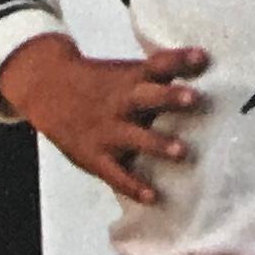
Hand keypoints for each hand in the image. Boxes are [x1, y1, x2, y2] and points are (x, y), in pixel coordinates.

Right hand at [0, 32, 208, 202]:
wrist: (47, 89)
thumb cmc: (102, 84)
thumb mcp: (126, 73)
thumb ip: (161, 75)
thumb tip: (207, 65)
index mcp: (131, 79)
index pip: (158, 65)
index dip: (179, 61)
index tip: (203, 57)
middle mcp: (121, 102)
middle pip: (147, 98)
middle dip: (170, 98)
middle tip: (194, 98)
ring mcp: (107, 130)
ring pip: (135, 137)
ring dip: (158, 143)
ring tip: (182, 151)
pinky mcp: (95, 156)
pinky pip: (115, 174)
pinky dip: (133, 186)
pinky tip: (152, 197)